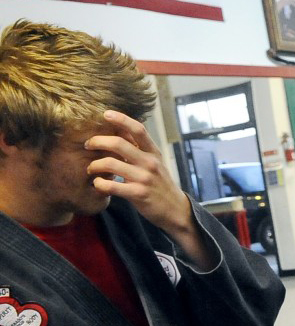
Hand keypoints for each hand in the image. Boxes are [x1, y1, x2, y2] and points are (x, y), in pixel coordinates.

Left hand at [86, 111, 193, 234]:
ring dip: (94, 165)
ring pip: (110, 164)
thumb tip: (120, 131)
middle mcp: (150, 162)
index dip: (121, 119)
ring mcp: (144, 178)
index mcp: (153, 152)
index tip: (105, 114)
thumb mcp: (155, 164)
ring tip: (90, 169)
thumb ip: (139, 150)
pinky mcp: (138, 194)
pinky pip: (111, 186)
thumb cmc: (160, 185)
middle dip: (97, 141)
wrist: (175, 210)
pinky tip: (98, 185)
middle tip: (88, 145)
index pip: (138, 129)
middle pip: (118, 143)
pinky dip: (99, 184)